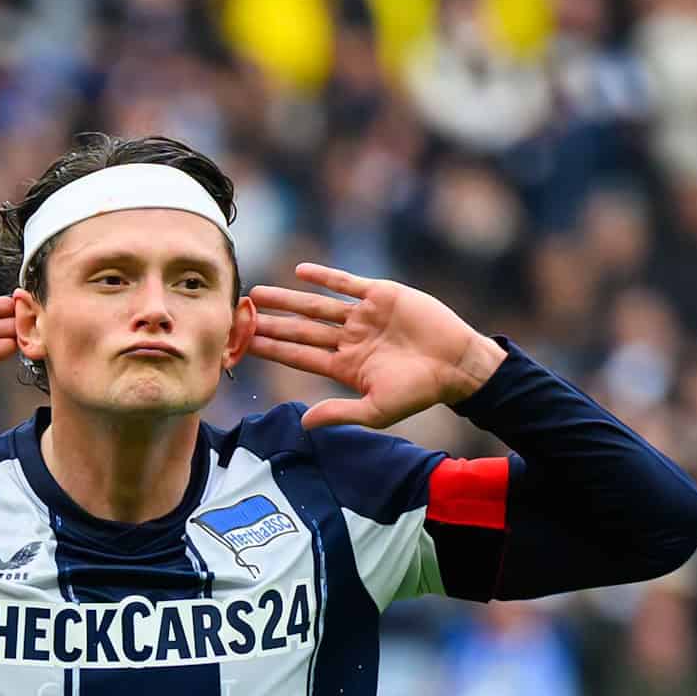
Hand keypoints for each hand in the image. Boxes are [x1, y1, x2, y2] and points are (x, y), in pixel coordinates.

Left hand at [249, 263, 505, 429]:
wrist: (457, 364)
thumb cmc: (420, 392)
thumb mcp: (376, 409)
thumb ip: (339, 412)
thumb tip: (304, 422)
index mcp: (345, 367)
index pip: (299, 357)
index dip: (271, 350)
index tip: (243, 344)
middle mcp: (349, 340)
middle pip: (300, 330)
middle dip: (270, 323)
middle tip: (239, 314)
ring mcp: (363, 317)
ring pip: (317, 306)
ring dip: (288, 299)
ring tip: (258, 294)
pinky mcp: (381, 296)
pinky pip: (347, 284)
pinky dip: (325, 277)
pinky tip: (300, 272)